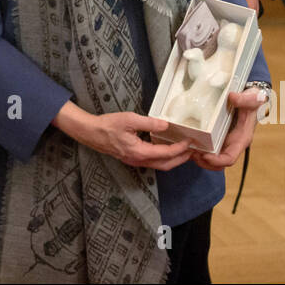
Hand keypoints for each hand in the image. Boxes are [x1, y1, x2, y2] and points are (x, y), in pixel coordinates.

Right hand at [53, 102, 192, 169]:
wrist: (91, 133)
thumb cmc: (108, 125)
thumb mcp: (129, 119)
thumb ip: (149, 123)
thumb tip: (166, 125)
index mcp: (139, 152)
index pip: (165, 153)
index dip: (180, 148)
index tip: (190, 141)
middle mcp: (139, 161)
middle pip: (166, 165)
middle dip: (181, 158)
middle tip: (193, 150)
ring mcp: (135, 161)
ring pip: (160, 165)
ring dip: (173, 159)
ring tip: (184, 150)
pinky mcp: (133, 158)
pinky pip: (153, 161)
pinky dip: (164, 157)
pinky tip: (167, 147)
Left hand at [193, 87, 265, 170]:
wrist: (252, 99)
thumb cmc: (253, 101)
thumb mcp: (252, 98)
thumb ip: (245, 99)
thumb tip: (233, 97)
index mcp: (241, 139)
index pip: (230, 158)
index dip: (217, 161)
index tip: (204, 155)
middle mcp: (233, 144)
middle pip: (220, 163)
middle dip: (205, 162)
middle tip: (192, 153)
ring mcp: (226, 142)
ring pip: (214, 159)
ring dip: (201, 158)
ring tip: (189, 150)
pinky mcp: (220, 137)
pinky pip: (210, 150)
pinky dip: (201, 150)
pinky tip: (191, 143)